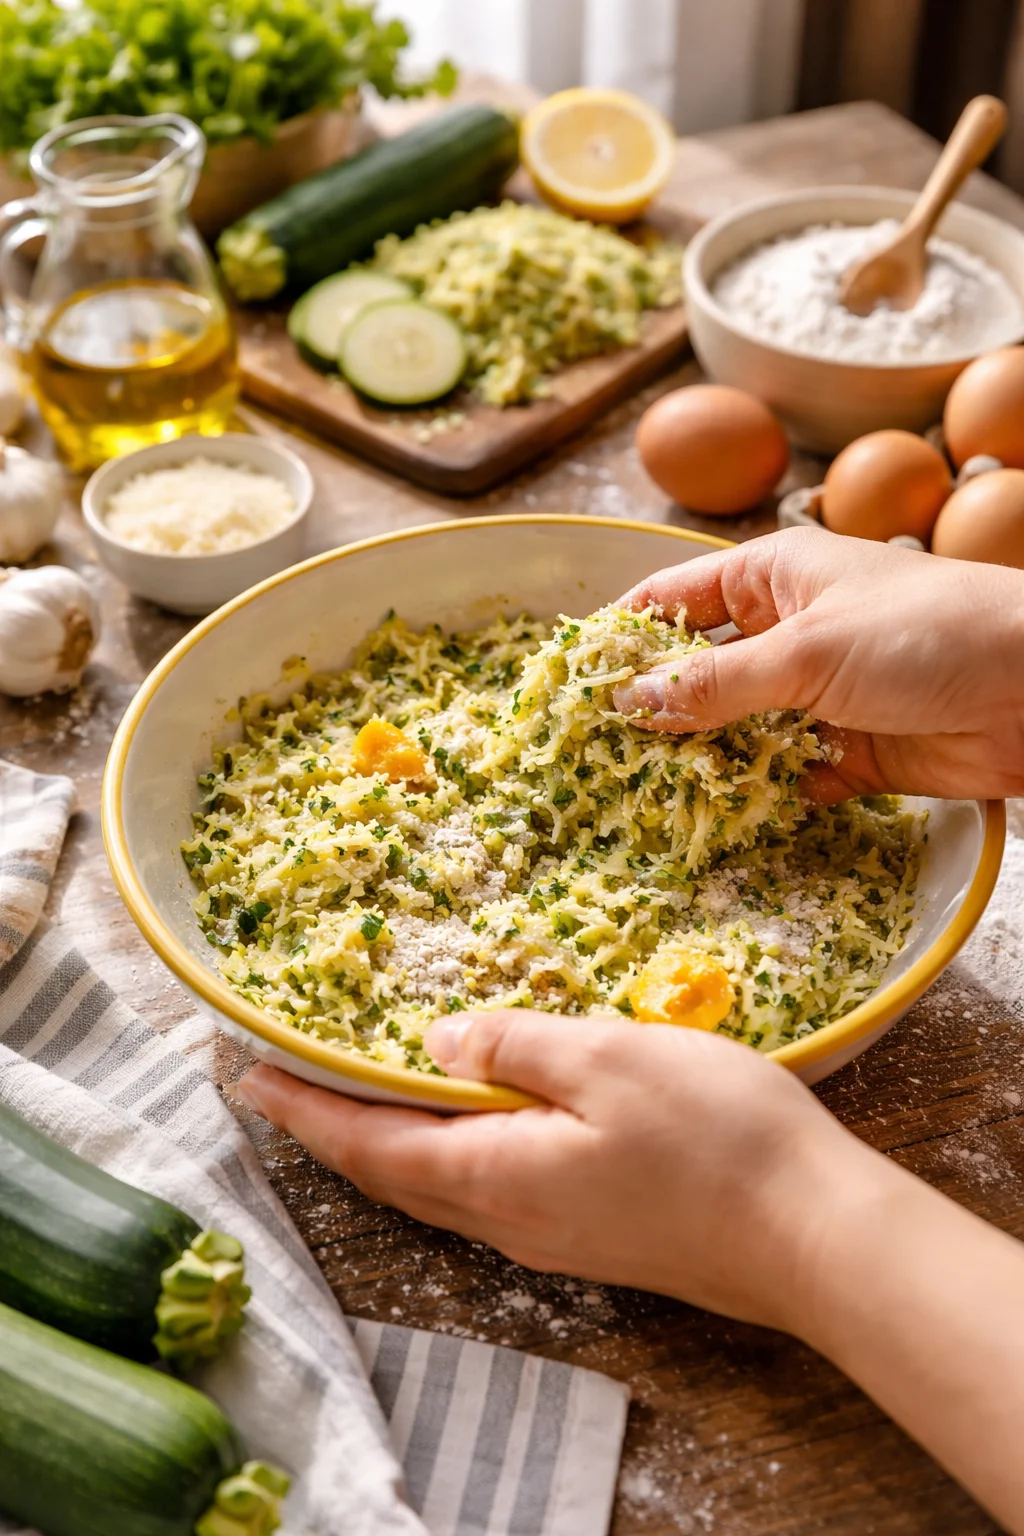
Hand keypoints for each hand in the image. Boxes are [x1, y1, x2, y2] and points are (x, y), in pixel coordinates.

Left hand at [234, 1009, 876, 1332]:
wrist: (817, 1237)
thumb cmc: (718, 1140)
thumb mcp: (607, 1060)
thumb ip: (514, 1048)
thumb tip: (437, 1045)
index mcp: (497, 1177)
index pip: (369, 1148)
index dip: (306, 1110)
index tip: (250, 1077)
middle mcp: (510, 1221)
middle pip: (396, 1174)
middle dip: (335, 1126)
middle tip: (292, 1078)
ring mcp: (554, 1235)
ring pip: (443, 1184)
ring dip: (392, 1139)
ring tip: (364, 1091)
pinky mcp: (594, 1232)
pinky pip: (492, 1188)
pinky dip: (452, 1149)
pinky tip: (472, 1117)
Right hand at [611, 527, 1023, 801]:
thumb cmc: (926, 634)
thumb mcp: (806, 650)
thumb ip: (717, 684)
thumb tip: (631, 703)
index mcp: (773, 577)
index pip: (674, 599)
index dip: (621, 636)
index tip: (569, 682)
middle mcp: (789, 631)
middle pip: (698, 671)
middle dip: (653, 711)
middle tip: (592, 758)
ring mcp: (818, 694)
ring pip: (736, 730)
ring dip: (700, 762)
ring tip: (639, 800)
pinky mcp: (850, 752)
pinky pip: (783, 777)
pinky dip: (755, 798)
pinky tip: (713, 823)